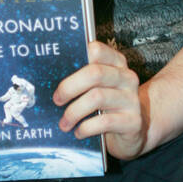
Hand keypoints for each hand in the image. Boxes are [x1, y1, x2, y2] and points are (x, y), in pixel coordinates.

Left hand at [53, 39, 149, 161]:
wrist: (131, 131)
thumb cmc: (106, 106)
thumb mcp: (97, 87)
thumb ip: (81, 78)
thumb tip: (49, 80)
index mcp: (116, 63)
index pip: (97, 50)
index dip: (76, 58)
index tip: (58, 71)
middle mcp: (127, 77)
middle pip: (95, 73)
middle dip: (69, 87)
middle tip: (57, 100)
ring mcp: (131, 99)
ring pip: (97, 97)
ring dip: (74, 112)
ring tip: (64, 123)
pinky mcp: (133, 121)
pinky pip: (104, 121)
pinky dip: (86, 127)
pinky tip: (79, 132)